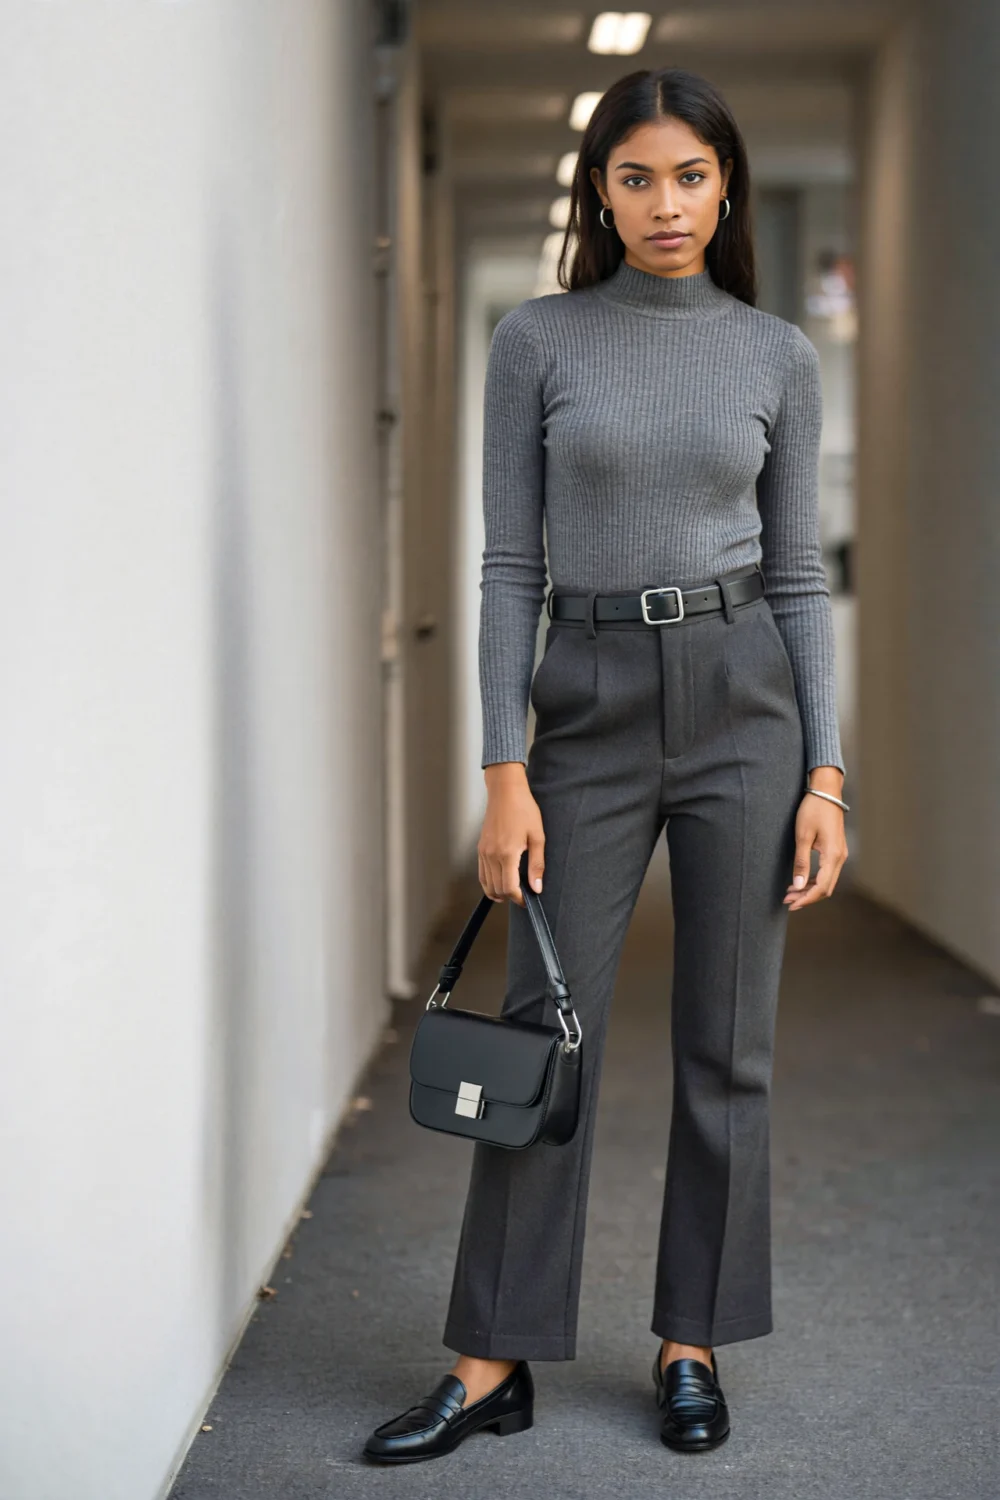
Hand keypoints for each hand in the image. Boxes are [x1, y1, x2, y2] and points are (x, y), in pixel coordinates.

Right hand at [478, 762, 544, 906]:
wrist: (505, 791)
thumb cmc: (523, 809)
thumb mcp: (537, 837)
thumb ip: (536, 865)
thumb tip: (536, 887)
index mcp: (507, 853)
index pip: (509, 888)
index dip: (519, 899)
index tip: (528, 900)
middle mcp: (492, 855)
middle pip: (496, 889)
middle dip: (510, 897)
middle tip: (523, 895)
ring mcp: (483, 852)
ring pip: (486, 884)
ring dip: (498, 892)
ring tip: (512, 891)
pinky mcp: (480, 848)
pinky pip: (481, 874)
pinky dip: (489, 883)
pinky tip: (500, 881)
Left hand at [785, 767, 848, 909]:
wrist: (826, 791)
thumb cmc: (813, 810)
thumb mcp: (803, 836)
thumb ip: (801, 863)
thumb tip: (797, 886)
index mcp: (833, 856)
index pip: (821, 887)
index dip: (806, 899)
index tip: (791, 904)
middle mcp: (840, 858)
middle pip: (825, 888)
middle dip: (806, 897)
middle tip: (787, 900)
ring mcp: (840, 854)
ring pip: (827, 881)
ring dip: (809, 889)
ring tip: (790, 892)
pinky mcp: (836, 850)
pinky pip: (827, 872)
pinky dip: (814, 880)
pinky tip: (800, 881)